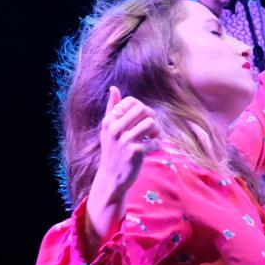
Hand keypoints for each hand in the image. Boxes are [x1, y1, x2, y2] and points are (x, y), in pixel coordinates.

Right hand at [86, 86, 161, 240]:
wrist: (112, 177)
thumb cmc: (112, 149)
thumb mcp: (108, 129)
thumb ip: (112, 108)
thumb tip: (113, 88)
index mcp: (109, 121)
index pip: (132, 102)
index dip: (143, 108)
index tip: (143, 118)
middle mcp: (114, 129)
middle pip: (143, 109)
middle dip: (152, 117)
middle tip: (151, 128)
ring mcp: (124, 140)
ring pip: (151, 123)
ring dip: (156, 130)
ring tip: (153, 137)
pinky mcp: (134, 152)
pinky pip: (154, 141)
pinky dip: (156, 144)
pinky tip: (151, 149)